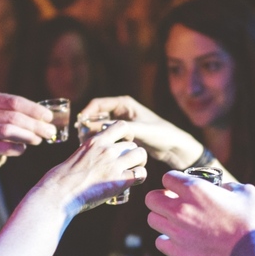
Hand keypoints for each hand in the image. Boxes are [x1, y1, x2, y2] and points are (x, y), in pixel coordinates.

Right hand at [0, 93, 58, 170]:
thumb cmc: (1, 132)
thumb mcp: (9, 118)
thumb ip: (26, 115)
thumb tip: (50, 119)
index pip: (15, 102)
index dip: (34, 109)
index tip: (49, 117)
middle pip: (13, 117)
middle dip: (35, 125)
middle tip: (49, 131)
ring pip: (8, 130)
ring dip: (28, 136)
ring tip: (39, 140)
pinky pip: (4, 147)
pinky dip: (18, 148)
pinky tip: (23, 148)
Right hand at [37, 120, 147, 213]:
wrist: (59, 193)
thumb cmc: (62, 178)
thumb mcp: (77, 156)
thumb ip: (90, 153)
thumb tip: (93, 158)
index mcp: (95, 141)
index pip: (121, 125)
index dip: (127, 135)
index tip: (123, 145)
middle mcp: (106, 149)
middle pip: (133, 144)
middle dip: (133, 153)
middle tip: (128, 164)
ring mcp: (114, 164)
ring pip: (141, 155)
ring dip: (140, 163)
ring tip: (133, 171)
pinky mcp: (119, 180)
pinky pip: (141, 173)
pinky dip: (140, 177)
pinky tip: (133, 182)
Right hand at [79, 96, 202, 169]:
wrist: (175, 147)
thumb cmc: (162, 135)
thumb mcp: (141, 131)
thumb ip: (121, 129)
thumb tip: (100, 129)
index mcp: (125, 104)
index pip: (98, 104)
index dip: (87, 112)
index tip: (79, 124)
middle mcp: (121, 112)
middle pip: (96, 115)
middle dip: (87, 125)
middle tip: (81, 138)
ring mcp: (122, 124)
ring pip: (100, 127)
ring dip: (93, 134)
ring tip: (87, 146)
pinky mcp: (123, 136)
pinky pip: (107, 136)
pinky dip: (101, 141)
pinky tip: (97, 151)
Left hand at [146, 170, 254, 255]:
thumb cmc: (253, 220)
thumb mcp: (246, 192)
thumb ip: (228, 187)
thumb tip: (222, 189)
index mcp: (195, 190)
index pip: (167, 178)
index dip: (174, 182)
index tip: (181, 188)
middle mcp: (181, 210)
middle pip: (151, 199)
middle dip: (161, 199)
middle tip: (174, 204)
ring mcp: (178, 233)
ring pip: (153, 220)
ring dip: (163, 219)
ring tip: (178, 223)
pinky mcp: (179, 254)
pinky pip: (160, 242)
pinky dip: (168, 240)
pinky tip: (182, 240)